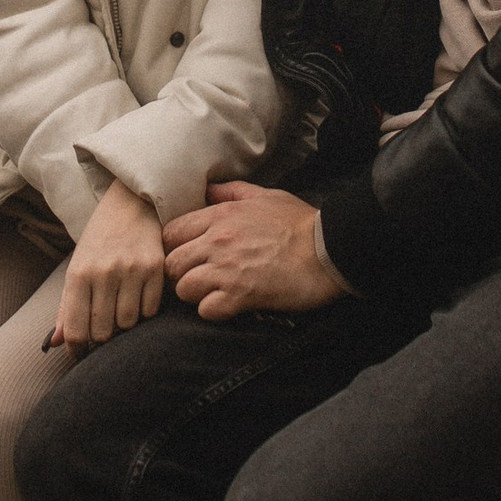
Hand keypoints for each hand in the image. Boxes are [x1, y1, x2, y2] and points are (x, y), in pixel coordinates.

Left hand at [51, 180, 165, 349]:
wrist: (130, 203)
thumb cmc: (99, 241)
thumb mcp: (77, 268)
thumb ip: (66, 307)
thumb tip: (57, 343)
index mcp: (78, 274)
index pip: (75, 330)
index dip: (77, 350)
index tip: (81, 353)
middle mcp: (103, 272)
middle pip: (103, 333)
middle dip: (102, 338)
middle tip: (104, 330)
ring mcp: (131, 270)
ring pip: (128, 324)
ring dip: (124, 326)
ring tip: (121, 312)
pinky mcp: (155, 268)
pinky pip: (150, 311)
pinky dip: (144, 313)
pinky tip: (138, 300)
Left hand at [161, 182, 346, 320]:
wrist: (330, 249)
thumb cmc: (302, 222)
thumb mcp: (266, 196)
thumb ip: (233, 192)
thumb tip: (208, 189)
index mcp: (221, 216)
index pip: (171, 233)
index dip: (175, 247)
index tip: (188, 255)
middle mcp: (217, 242)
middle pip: (171, 263)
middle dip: (181, 273)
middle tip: (200, 278)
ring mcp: (227, 270)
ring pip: (183, 289)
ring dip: (196, 294)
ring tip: (214, 293)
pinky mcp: (241, 296)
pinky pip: (206, 310)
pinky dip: (214, 311)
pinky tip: (229, 306)